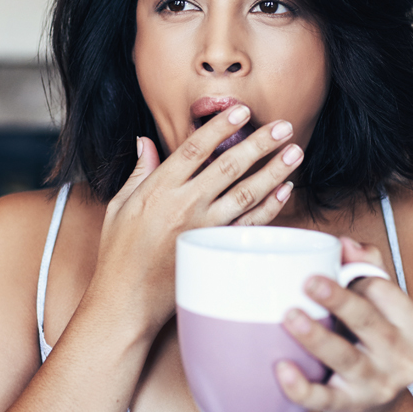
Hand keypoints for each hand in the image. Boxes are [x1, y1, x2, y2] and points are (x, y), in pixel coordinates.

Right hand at [90, 105, 304, 333]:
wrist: (126, 301)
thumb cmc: (118, 254)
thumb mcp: (118, 206)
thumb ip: (138, 172)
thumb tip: (145, 142)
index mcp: (158, 188)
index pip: (195, 148)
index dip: (220, 126)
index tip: (241, 110)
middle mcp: (184, 205)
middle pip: (229, 165)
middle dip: (260, 142)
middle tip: (284, 126)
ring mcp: (203, 229)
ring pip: (246, 193)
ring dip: (273, 171)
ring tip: (295, 153)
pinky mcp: (215, 251)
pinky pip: (249, 225)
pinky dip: (269, 207)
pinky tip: (284, 191)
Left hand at [275, 237, 412, 411]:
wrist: (377, 411)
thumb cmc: (375, 345)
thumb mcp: (385, 311)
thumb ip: (369, 271)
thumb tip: (345, 242)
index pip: (386, 295)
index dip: (358, 280)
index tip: (330, 270)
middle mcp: (405, 360)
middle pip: (369, 323)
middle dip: (341, 301)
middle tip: (309, 282)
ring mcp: (378, 387)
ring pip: (346, 358)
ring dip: (317, 338)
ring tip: (290, 317)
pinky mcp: (349, 408)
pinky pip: (323, 398)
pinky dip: (301, 386)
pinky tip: (281, 369)